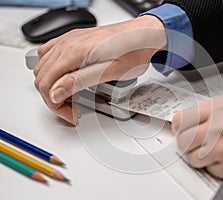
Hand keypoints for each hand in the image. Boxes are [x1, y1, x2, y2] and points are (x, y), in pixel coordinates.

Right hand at [34, 15, 166, 124]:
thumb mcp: (110, 72)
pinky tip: (64, 78)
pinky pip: (50, 54)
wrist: (144, 36)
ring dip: (51, 85)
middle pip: (41, 76)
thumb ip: (79, 81)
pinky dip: (52, 70)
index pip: (46, 83)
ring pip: (42, 66)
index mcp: (75, 51)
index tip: (70, 114)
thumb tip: (56, 92)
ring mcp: (70, 39)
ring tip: (70, 96)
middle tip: (71, 109)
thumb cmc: (134, 51)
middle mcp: (68, 43)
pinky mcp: (75, 40)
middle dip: (53, 98)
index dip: (55, 105)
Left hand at [172, 96, 222, 182]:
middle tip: (196, 144)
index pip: (181, 119)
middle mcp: (219, 126)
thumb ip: (212, 113)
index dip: (178, 127)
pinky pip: (210, 171)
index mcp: (219, 107)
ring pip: (192, 158)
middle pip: (182, 140)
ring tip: (215, 153)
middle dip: (187, 144)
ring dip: (200, 157)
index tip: (179, 131)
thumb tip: (192, 122)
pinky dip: (216, 168)